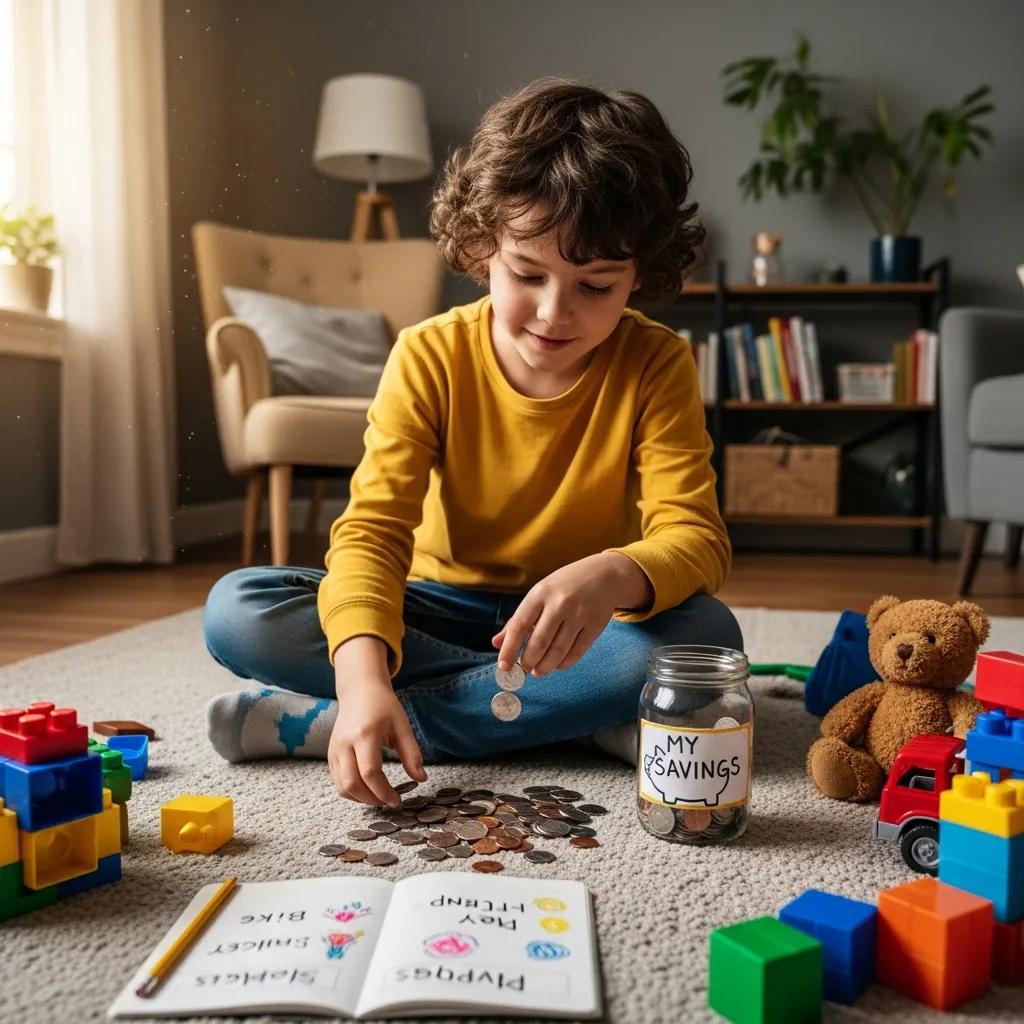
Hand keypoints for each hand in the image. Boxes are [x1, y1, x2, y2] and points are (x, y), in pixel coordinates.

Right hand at [328, 675, 427, 807]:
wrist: (359, 691)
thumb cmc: (383, 706)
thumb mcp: (402, 726)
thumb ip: (412, 753)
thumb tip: (422, 779)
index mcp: (364, 734)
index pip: (370, 772)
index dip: (384, 792)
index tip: (398, 800)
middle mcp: (345, 744)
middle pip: (352, 784)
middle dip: (372, 800)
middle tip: (389, 802)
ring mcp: (334, 750)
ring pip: (342, 787)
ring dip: (361, 799)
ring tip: (380, 797)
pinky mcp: (331, 754)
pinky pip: (338, 781)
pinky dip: (353, 791)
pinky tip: (369, 789)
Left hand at [491, 553, 651, 676]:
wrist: (605, 575)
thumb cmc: (565, 586)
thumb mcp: (539, 594)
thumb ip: (518, 619)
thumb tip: (497, 644)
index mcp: (540, 593)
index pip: (519, 625)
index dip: (509, 649)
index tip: (503, 666)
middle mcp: (559, 603)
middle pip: (539, 642)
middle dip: (528, 661)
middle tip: (523, 670)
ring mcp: (579, 615)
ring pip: (558, 650)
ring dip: (545, 666)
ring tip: (538, 671)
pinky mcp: (595, 626)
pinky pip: (576, 652)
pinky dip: (564, 663)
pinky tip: (557, 665)